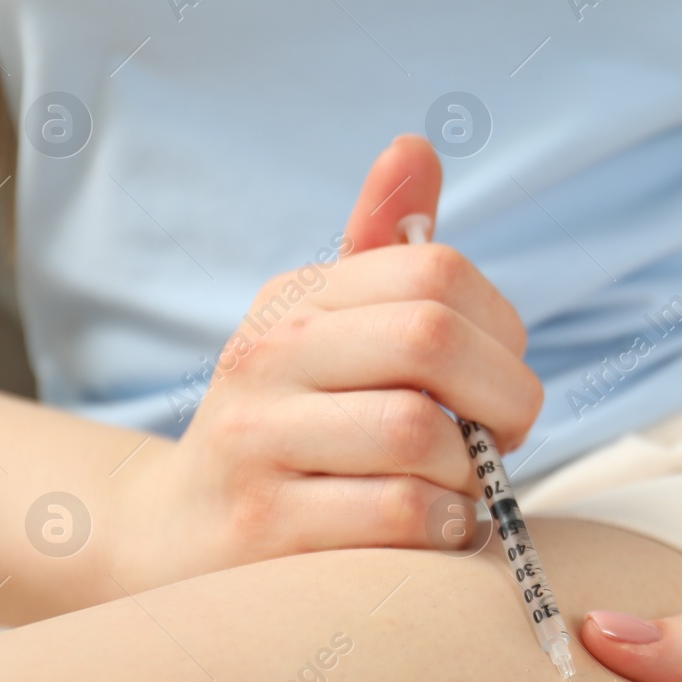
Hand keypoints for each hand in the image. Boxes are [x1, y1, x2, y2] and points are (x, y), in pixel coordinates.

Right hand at [105, 135, 542, 593]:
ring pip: (420, 434)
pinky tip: (434, 526)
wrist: (177, 536)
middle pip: (432, 339)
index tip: (500, 375)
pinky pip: (399, 513)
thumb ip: (381, 248)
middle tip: (503, 434)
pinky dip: (445, 525)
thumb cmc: (288, 426)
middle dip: (504, 395)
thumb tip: (416, 146)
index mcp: (297, 299)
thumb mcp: (325, 330)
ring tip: (458, 486)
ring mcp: (257, 442)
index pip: (436, 271)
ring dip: (471, 472)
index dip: (501, 328)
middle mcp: (268, 355)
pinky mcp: (264, 528)